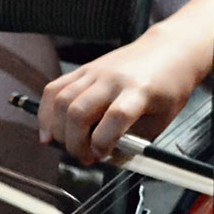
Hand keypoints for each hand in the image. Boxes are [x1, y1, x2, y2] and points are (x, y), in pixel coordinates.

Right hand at [36, 31, 207, 162]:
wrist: (168, 51)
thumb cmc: (168, 87)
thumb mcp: (162, 120)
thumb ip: (135, 143)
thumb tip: (109, 163)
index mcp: (140, 91)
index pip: (116, 117)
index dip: (103, 143)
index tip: (102, 157)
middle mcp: (114, 79)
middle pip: (79, 111)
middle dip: (75, 143)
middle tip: (85, 157)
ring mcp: (95, 72)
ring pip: (60, 100)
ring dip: (58, 131)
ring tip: (69, 145)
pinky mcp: (83, 69)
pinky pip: (54, 89)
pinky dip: (46, 112)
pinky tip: (49, 130)